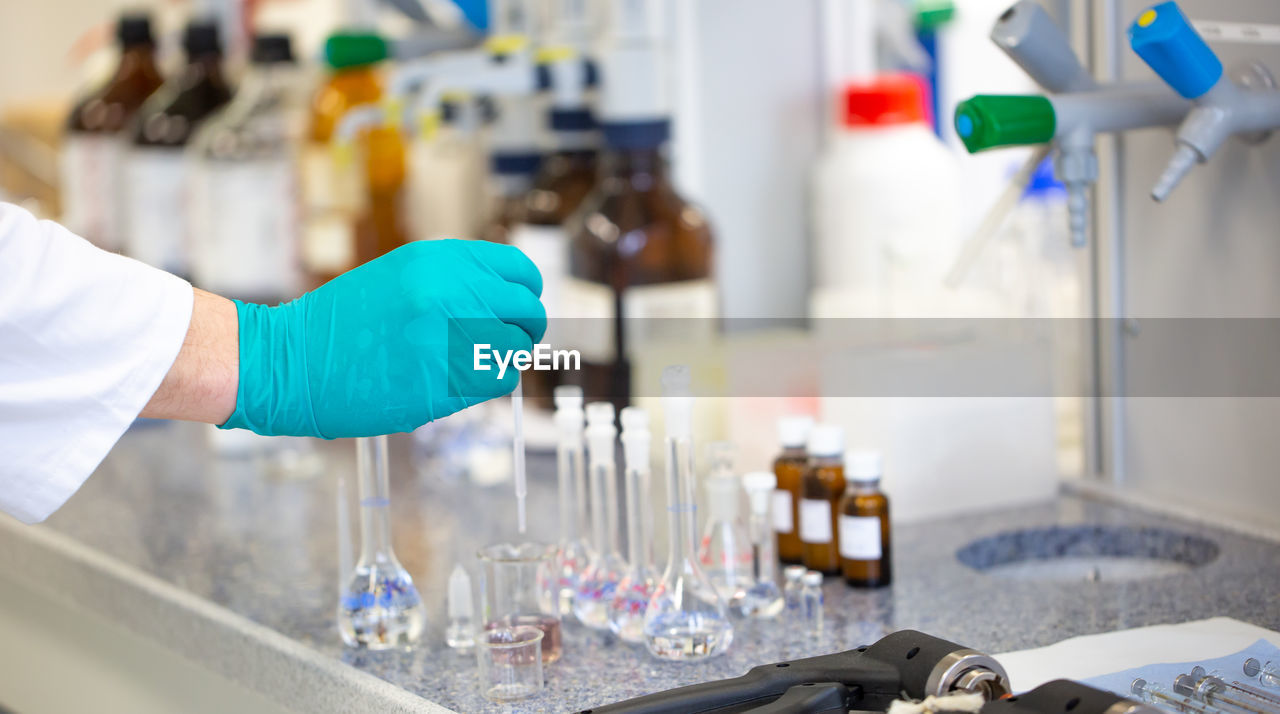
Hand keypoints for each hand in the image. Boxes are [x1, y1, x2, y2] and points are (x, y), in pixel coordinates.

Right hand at [221, 240, 544, 437]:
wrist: (290, 362)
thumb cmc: (340, 324)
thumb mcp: (398, 278)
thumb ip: (450, 281)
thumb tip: (503, 301)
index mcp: (439, 260)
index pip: (518, 272)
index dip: (526, 293)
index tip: (518, 309)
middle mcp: (450, 292)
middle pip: (527, 311)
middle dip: (524, 330)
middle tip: (508, 343)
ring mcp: (449, 337)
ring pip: (516, 349)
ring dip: (504, 359)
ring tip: (473, 364)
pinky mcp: (444, 381)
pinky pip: (498, 380)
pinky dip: (487, 383)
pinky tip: (458, 382)